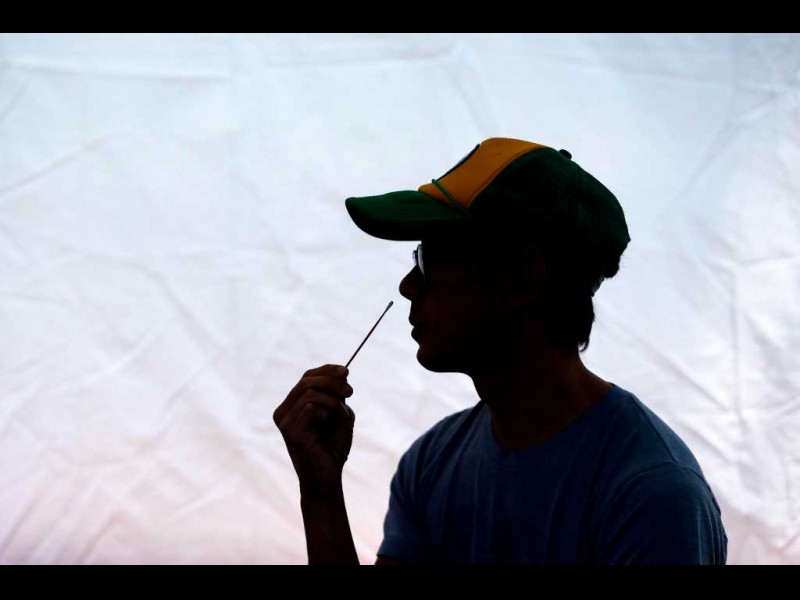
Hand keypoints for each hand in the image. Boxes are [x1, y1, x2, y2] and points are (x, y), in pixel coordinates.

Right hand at [273, 364, 354, 496]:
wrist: (328, 478)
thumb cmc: (333, 448)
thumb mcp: (339, 415)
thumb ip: (338, 395)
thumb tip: (342, 373)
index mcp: (292, 406)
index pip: (307, 377)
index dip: (326, 370)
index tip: (346, 372)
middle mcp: (283, 412)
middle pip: (307, 380)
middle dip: (332, 382)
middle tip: (350, 392)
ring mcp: (284, 421)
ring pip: (310, 392)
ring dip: (333, 400)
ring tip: (341, 415)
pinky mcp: (290, 431)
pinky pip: (311, 406)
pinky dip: (327, 411)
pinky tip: (328, 424)